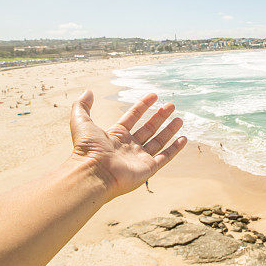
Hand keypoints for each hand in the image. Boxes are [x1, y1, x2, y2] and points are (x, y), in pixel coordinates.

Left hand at [69, 90, 186, 198]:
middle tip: (171, 105)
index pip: (132, 117)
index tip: (154, 95)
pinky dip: (174, 149)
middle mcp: (129, 146)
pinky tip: (183, 139)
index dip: (143, 105)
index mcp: (116, 135)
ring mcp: (139, 158)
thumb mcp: (81, 122)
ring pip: (158, 141)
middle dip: (159, 116)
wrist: (93, 174)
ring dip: (169, 130)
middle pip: (148, 128)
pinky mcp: (148, 169)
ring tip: (179, 119)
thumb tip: (88, 91)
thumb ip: (82, 106)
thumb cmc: (87, 150)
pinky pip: (165, 157)